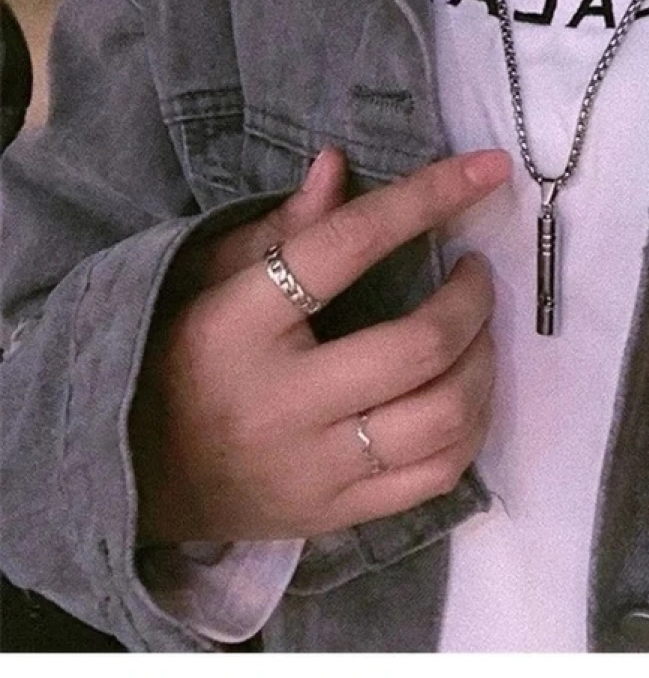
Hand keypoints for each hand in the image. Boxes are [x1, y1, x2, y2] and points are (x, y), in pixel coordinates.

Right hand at [130, 146, 510, 542]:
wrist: (133, 480)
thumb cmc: (174, 361)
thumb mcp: (205, 281)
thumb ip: (278, 228)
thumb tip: (338, 163)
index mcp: (239, 324)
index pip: (345, 247)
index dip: (425, 199)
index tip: (486, 169)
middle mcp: (282, 401)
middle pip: (417, 346)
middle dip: (471, 299)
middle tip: (475, 273)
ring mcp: (315, 467)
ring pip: (443, 417)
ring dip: (483, 362)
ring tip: (477, 332)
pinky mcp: (338, 514)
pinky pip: (438, 475)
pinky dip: (472, 426)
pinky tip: (466, 393)